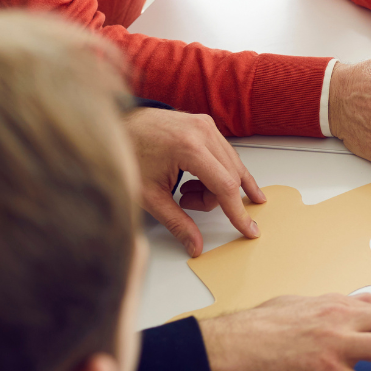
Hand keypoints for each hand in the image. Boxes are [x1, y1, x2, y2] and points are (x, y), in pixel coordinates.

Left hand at [126, 107, 264, 256]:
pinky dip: (216, 172)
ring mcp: (207, 126)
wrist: (120, 125)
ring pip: (231, 167)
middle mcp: (203, 132)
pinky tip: (199, 179)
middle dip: (213, 199)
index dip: (238, 212)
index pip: (225, 186)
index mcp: (189, 147)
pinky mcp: (206, 125)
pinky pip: (225, 155)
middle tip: (186, 202)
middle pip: (229, 178)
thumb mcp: (150, 195)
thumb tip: (195, 245)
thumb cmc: (130, 154)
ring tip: (186, 188)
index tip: (250, 229)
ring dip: (214, 185)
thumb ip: (177, 223)